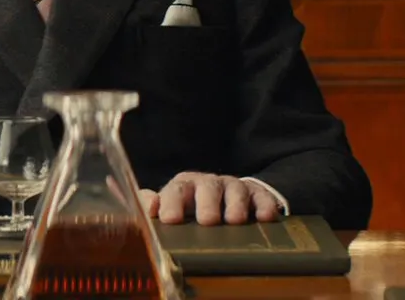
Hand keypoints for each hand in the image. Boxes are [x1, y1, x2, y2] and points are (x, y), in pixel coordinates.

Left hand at [139, 171, 280, 224]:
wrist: (225, 201)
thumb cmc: (191, 209)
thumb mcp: (170, 208)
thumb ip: (152, 206)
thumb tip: (139, 200)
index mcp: (185, 186)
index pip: (176, 189)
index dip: (172, 202)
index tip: (170, 219)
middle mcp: (209, 183)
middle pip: (207, 186)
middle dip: (207, 203)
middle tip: (207, 221)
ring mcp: (234, 188)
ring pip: (236, 189)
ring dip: (235, 205)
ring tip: (235, 221)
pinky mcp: (257, 195)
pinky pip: (263, 197)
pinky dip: (265, 206)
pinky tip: (266, 217)